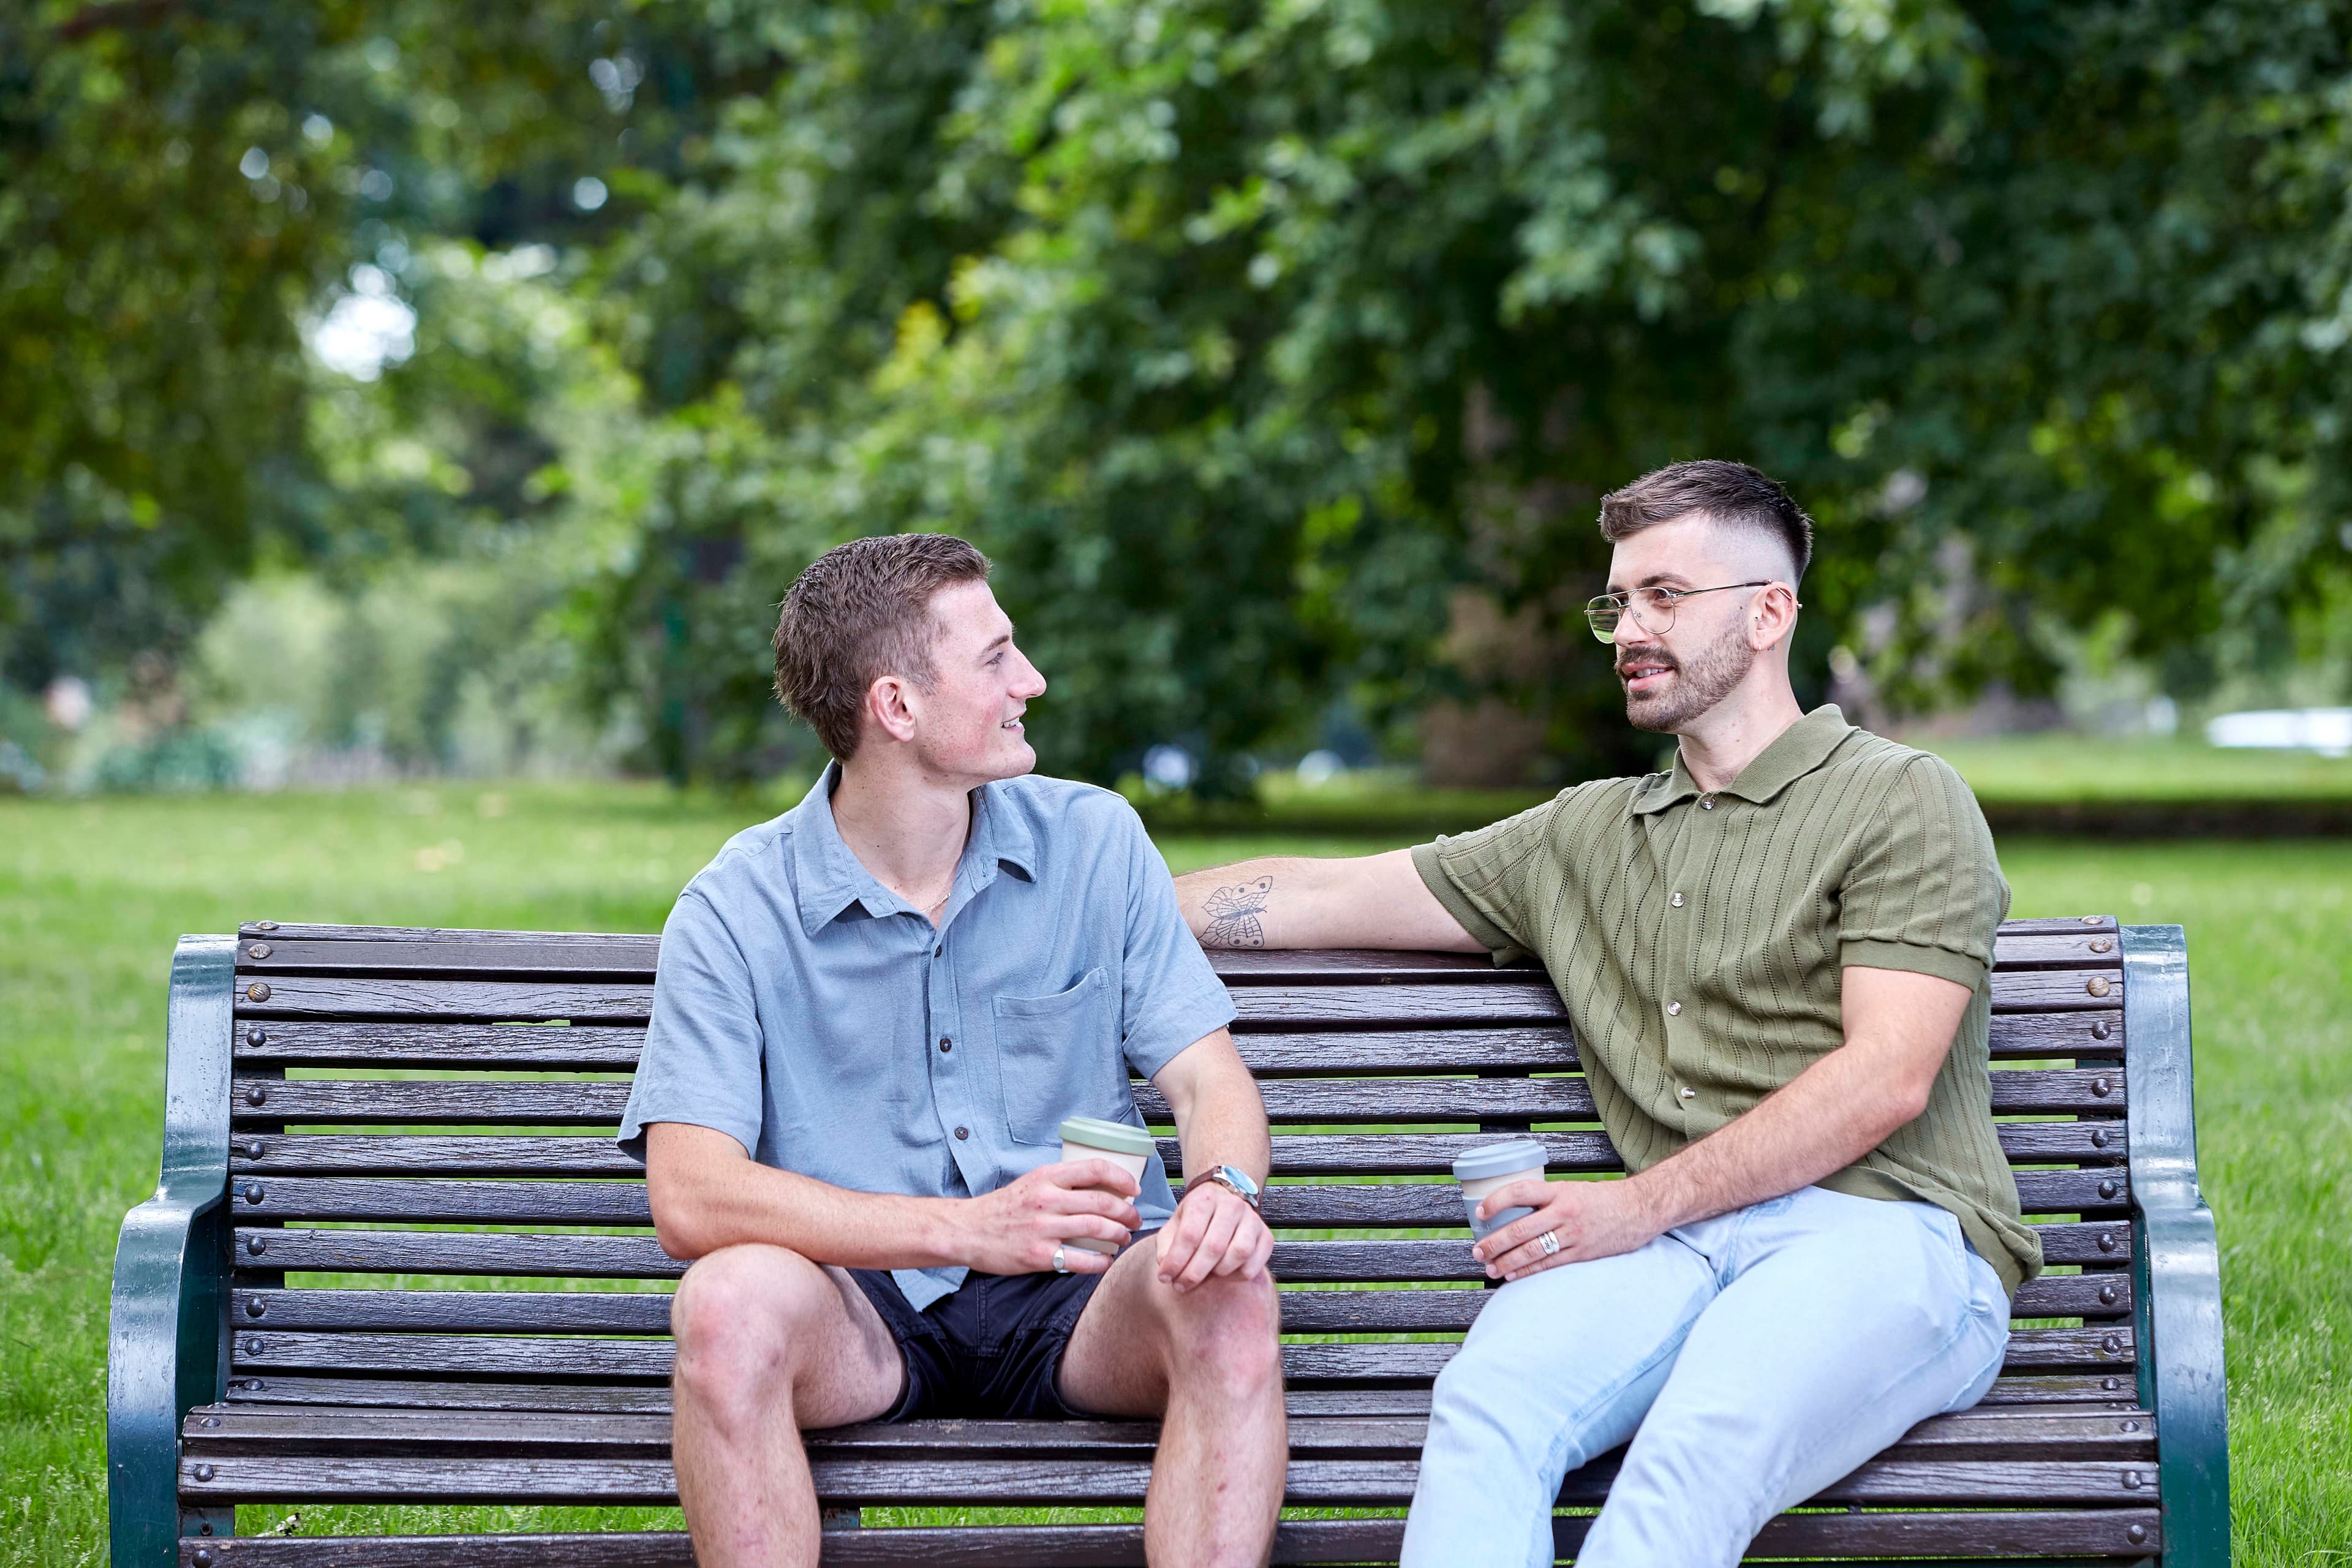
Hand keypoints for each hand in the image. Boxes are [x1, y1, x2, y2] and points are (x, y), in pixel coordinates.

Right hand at [960, 1160, 1142, 1275]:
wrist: (969, 1230)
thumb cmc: (1004, 1207)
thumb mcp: (1031, 1182)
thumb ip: (1061, 1183)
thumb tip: (1099, 1186)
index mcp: (1047, 1176)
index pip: (1095, 1169)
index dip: (1122, 1178)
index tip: (1134, 1188)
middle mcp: (1047, 1199)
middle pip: (1102, 1202)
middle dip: (1127, 1212)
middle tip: (1135, 1219)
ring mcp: (1043, 1228)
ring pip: (1096, 1229)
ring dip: (1118, 1234)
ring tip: (1123, 1237)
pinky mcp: (1038, 1255)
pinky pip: (1080, 1260)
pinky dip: (1100, 1262)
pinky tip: (1106, 1261)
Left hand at [1155, 1180, 1272, 1292]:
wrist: (1225, 1202)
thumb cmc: (1196, 1218)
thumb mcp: (1175, 1225)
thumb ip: (1166, 1247)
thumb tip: (1167, 1273)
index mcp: (1205, 1199)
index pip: (1190, 1234)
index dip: (1176, 1261)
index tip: (1164, 1278)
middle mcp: (1232, 1205)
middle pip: (1214, 1246)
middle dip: (1194, 1273)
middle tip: (1181, 1286)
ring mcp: (1253, 1220)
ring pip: (1238, 1254)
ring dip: (1217, 1273)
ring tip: (1204, 1278)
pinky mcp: (1266, 1236)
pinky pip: (1253, 1265)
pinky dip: (1237, 1276)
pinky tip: (1223, 1275)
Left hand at [1471, 1177, 1664, 1282]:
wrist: (1639, 1209)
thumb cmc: (1601, 1199)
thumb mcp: (1572, 1189)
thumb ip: (1547, 1199)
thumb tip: (1513, 1210)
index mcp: (1559, 1191)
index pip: (1521, 1191)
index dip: (1497, 1201)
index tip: (1480, 1212)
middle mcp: (1565, 1212)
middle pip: (1521, 1228)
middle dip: (1495, 1242)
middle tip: (1477, 1251)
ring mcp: (1574, 1234)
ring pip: (1533, 1250)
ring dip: (1507, 1261)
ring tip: (1490, 1268)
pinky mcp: (1582, 1253)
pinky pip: (1550, 1264)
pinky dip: (1528, 1271)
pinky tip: (1512, 1275)